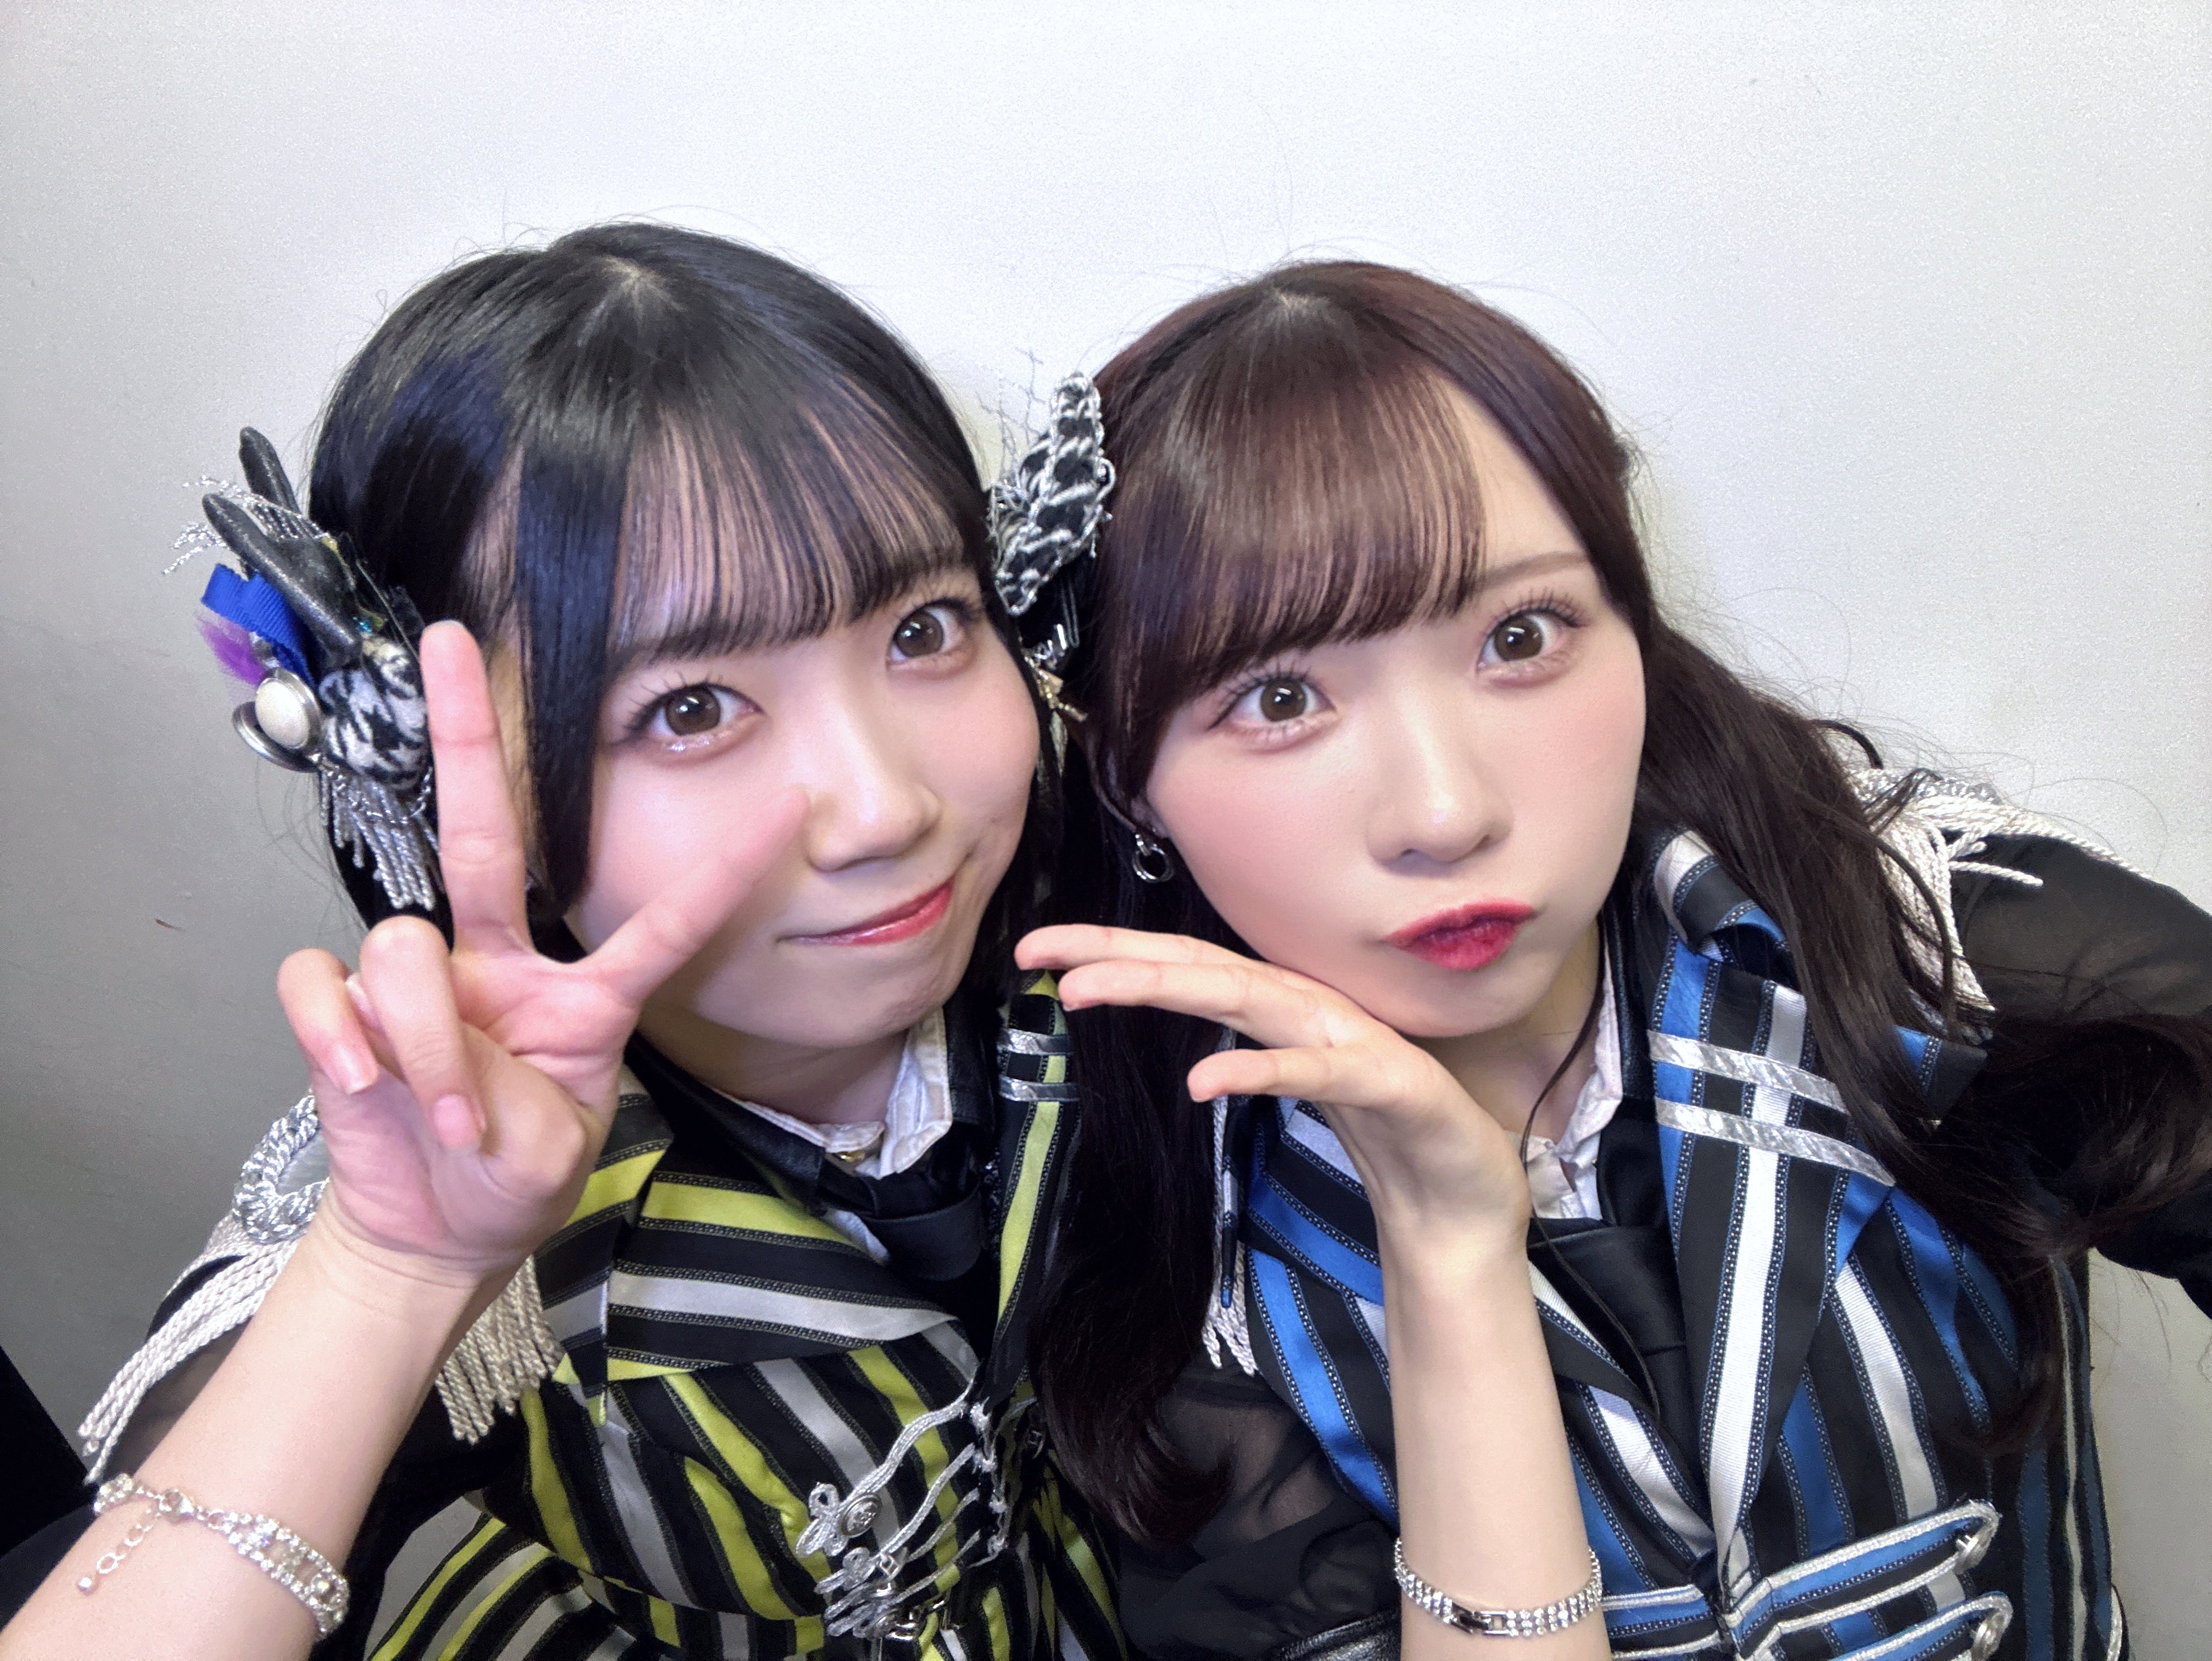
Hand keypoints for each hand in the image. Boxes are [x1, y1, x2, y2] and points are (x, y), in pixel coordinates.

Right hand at [278, 622, 805, 1283]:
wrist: (435, 1231)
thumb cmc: (508, 1178)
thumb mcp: (550, 1150)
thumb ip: (513, 1101)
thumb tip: (435, 1058)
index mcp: (579, 993)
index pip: (664, 920)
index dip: (727, 867)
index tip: (793, 803)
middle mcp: (499, 963)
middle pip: (484, 830)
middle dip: (467, 734)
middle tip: (448, 639)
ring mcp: (422, 980)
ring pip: (405, 948)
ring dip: (425, 1041)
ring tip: (447, 1118)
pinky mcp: (345, 1010)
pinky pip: (325, 986)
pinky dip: (339, 1033)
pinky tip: (361, 1080)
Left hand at [1016, 926, 1531, 1252]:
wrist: (1468, 1201)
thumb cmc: (1387, 1132)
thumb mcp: (1299, 1082)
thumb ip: (1251, 1050)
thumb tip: (1189, 1038)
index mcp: (1285, 1010)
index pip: (1187, 967)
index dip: (1113, 951)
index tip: (1038, 951)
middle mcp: (1312, 1012)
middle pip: (1201, 968)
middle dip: (1116, 952)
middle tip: (1038, 952)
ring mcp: (1350, 1042)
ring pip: (1246, 998)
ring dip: (1164, 987)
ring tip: (1090, 989)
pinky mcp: (1389, 1085)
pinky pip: (1314, 1074)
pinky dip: (1260, 1071)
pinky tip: (1206, 1080)